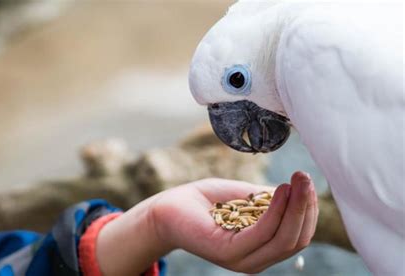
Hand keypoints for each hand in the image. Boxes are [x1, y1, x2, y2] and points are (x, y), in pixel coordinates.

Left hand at [150, 171, 317, 273]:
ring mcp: (242, 259)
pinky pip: (261, 233)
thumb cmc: (209, 201)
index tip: (308, 182)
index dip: (309, 211)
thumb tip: (301, 190)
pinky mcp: (227, 252)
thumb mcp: (249, 198)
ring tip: (298, 181)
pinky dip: (275, 211)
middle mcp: (256, 259)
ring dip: (296, 207)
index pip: (299, 236)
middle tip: (306, 177)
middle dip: (307, 207)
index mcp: (263, 248)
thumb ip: (273, 200)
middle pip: (296, 240)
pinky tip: (280, 190)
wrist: (171, 206)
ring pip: (283, 239)